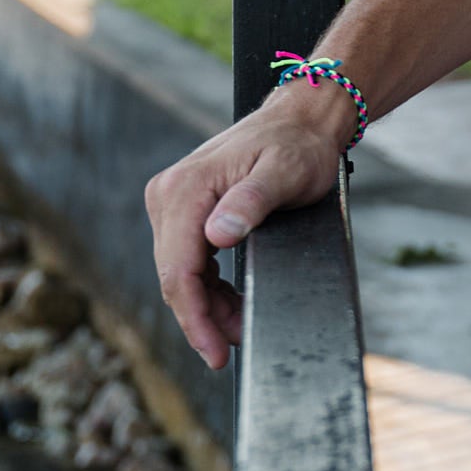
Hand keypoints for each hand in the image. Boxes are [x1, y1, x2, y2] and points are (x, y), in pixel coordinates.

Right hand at [143, 82, 353, 368]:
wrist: (302, 119)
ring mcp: (174, 201)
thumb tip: (217, 235)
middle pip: (174, 275)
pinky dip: (207, 285)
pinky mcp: (185, 208)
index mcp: (185, 189)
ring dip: (205, 305)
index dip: (195, 317)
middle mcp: (169, 194)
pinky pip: (189, 258)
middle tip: (228, 350)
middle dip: (200, 318)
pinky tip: (228, 303)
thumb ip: (253, 201)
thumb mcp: (286, 171)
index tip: (215, 351)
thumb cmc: (299, 144)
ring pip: (180, 272)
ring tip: (236, 330)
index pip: (178, 269)